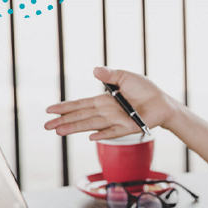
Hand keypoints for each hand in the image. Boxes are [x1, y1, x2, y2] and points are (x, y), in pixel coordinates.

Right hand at [44, 66, 177, 140]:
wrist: (161, 102)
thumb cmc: (144, 89)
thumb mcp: (126, 77)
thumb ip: (110, 75)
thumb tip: (94, 70)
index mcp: (104, 100)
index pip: (80, 104)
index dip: (65, 107)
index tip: (49, 110)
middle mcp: (106, 112)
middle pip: (81, 117)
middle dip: (63, 121)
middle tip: (46, 126)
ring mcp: (115, 121)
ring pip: (91, 125)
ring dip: (76, 128)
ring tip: (59, 131)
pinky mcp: (127, 127)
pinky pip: (113, 131)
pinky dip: (103, 134)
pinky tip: (90, 137)